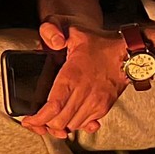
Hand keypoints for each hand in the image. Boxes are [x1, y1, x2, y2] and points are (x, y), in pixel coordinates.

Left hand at [21, 23, 126, 138]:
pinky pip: (85, 125)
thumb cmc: (97, 41)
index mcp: (73, 75)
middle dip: (44, 125)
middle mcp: (86, 92)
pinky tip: (67, 118)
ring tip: (48, 121)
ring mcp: (96, 102)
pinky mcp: (104, 107)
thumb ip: (53, 28)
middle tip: (35, 122)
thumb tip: (54, 42)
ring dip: (59, 126)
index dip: (38, 118)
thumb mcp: (71, 27)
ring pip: (72, 126)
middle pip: (60, 121)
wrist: (126, 51)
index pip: (53, 106)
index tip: (28, 120)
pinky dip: (73, 124)